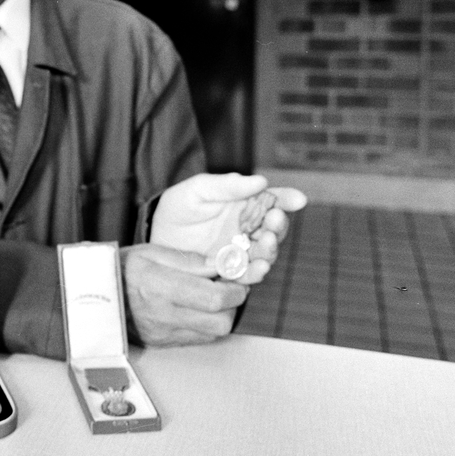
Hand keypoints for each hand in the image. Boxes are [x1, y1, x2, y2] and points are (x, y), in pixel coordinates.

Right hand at [120, 243, 247, 345]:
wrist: (93, 294)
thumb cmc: (121, 268)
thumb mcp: (153, 252)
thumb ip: (191, 260)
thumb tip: (224, 264)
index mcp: (160, 287)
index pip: (215, 298)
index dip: (236, 288)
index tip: (239, 277)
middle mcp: (163, 316)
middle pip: (221, 322)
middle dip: (233, 305)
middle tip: (228, 288)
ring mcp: (163, 334)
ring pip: (213, 334)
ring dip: (221, 315)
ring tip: (211, 297)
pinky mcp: (162, 343)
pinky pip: (198, 339)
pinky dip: (206, 324)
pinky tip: (196, 309)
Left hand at [150, 172, 306, 283]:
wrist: (156, 239)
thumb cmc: (179, 208)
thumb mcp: (198, 190)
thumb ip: (227, 185)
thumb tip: (260, 180)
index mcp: (246, 205)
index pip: (273, 200)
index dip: (287, 199)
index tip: (298, 199)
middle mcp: (249, 229)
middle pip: (274, 229)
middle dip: (279, 225)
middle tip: (274, 220)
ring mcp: (242, 252)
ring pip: (265, 253)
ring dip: (270, 249)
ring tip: (268, 242)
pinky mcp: (231, 272)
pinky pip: (248, 275)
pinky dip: (255, 272)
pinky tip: (259, 268)